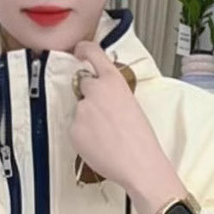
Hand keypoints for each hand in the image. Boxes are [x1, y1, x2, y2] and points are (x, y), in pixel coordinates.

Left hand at [70, 41, 186, 213]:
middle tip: (104, 115)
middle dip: (89, 97)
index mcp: (113, 81)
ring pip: (79, 110)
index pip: (93, 53)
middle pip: (83, 85)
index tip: (79, 51)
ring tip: (106, 135)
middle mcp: (94, 91)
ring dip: (87, 120)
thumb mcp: (131, 104)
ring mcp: (81, 110)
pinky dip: (82, 136)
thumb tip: (102, 96)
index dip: (83, 50)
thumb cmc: (141, 139)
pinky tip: (98, 144)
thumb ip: (113, 93)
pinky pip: (74, 129)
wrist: (139, 164)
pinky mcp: (73, 129)